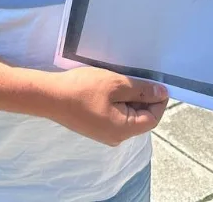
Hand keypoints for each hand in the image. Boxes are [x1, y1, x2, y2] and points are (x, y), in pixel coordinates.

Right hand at [42, 67, 167, 146]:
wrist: (50, 96)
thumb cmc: (83, 89)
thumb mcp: (116, 84)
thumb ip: (141, 90)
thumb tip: (162, 94)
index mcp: (124, 130)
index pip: (153, 118)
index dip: (159, 100)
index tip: (157, 81)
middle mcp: (116, 137)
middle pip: (140, 118)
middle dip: (143, 98)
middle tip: (138, 76)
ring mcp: (104, 134)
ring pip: (127, 116)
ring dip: (129, 98)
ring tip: (122, 80)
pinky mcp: (95, 128)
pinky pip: (115, 116)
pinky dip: (117, 102)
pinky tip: (110, 88)